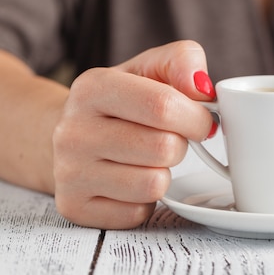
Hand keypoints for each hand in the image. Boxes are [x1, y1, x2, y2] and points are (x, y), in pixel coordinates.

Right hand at [52, 41, 216, 228]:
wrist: (74, 135)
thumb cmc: (124, 101)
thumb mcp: (150, 68)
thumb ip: (183, 61)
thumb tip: (202, 87)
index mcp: (93, 88)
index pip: (163, 106)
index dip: (196, 117)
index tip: (201, 120)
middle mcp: (73, 131)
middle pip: (164, 148)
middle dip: (181, 144)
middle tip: (169, 138)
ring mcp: (69, 173)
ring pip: (154, 185)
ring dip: (165, 173)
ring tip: (149, 159)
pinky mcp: (76, 207)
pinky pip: (139, 213)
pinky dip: (146, 200)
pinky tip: (132, 180)